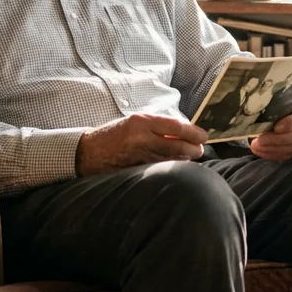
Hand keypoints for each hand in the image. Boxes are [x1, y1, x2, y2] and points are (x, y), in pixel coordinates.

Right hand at [75, 113, 207, 175]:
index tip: (203, 136)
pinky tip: (175, 166)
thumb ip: (158, 127)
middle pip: (177, 146)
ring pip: (171, 159)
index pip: (176, 127)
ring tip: (190, 157)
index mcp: (142, 121)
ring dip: (184, 159)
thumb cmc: (114, 134)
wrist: (88, 152)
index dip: (193, 133)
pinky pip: (160, 168)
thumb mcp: (135, 122)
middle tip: (199, 150)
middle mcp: (141, 137)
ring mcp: (139, 155)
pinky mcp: (136, 170)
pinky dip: (170, 166)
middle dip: (193, 149)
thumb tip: (185, 132)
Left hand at [250, 99, 291, 161]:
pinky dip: (272, 154)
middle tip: (259, 140)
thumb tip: (255, 109)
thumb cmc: (286, 105)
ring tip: (256, 146)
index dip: (290, 124)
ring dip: (272, 149)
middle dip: (277, 139)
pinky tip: (260, 151)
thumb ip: (275, 104)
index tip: (276, 127)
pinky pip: (287, 156)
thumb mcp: (284, 100)